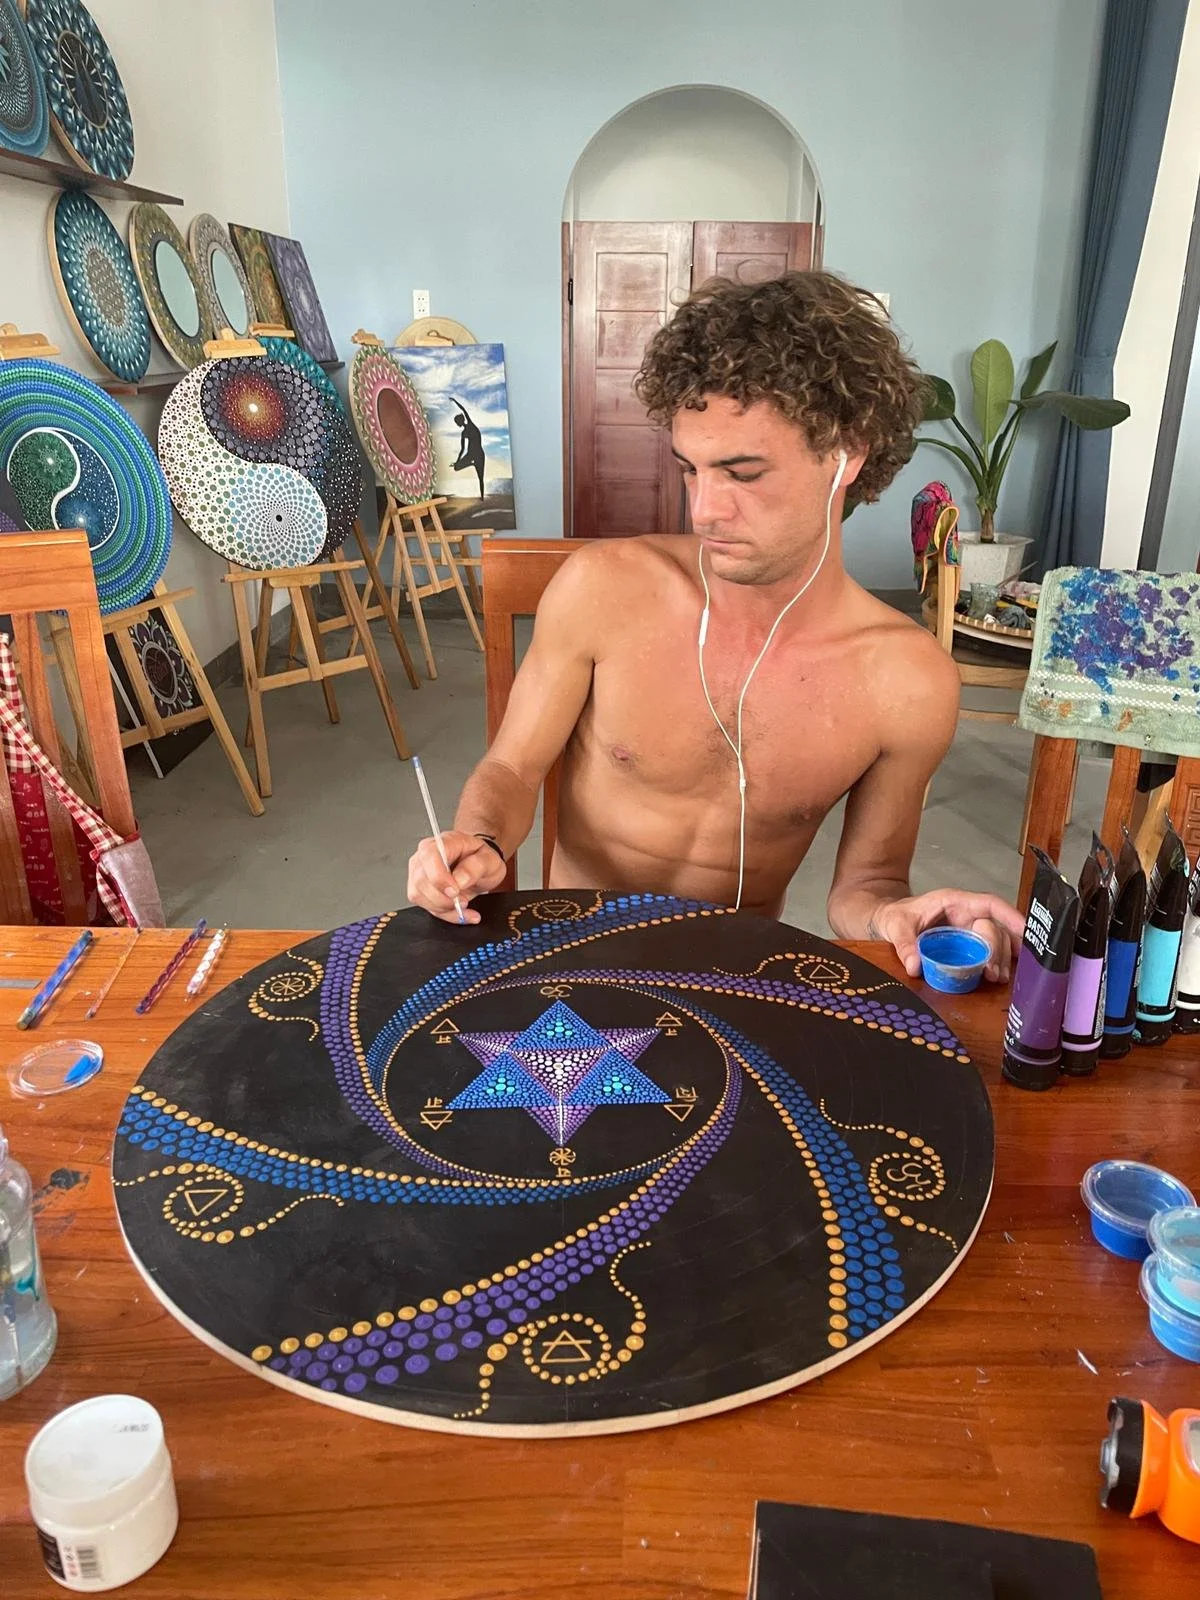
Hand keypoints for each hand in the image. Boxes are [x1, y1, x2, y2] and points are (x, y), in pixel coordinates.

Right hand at [407, 831, 506, 924]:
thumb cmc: (481, 859)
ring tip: (464, 906)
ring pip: (420, 896)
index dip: (439, 877)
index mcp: (442, 842)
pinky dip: (446, 914)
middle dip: (443, 898)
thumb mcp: (490, 860)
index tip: (455, 891)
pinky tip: (461, 912)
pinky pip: (426, 907)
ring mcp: (419, 873)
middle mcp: (425, 856)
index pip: (430, 856)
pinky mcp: (420, 890)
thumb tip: (460, 879)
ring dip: (444, 908)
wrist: (478, 868)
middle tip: (463, 901)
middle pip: (421, 880)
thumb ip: (476, 866)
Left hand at [871, 889, 1024, 983]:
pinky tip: (999, 976)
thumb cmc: (896, 916)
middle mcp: (967, 914)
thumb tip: (914, 966)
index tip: (1025, 928)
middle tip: (993, 971)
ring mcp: (969, 929)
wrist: (889, 921)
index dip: (1009, 914)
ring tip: (997, 977)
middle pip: (994, 928)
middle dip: (999, 949)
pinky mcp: (968, 944)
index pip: (989, 904)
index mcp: (954, 902)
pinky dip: (996, 962)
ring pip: (996, 941)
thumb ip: (904, 944)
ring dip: (1000, 959)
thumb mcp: (896, 926)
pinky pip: (989, 951)